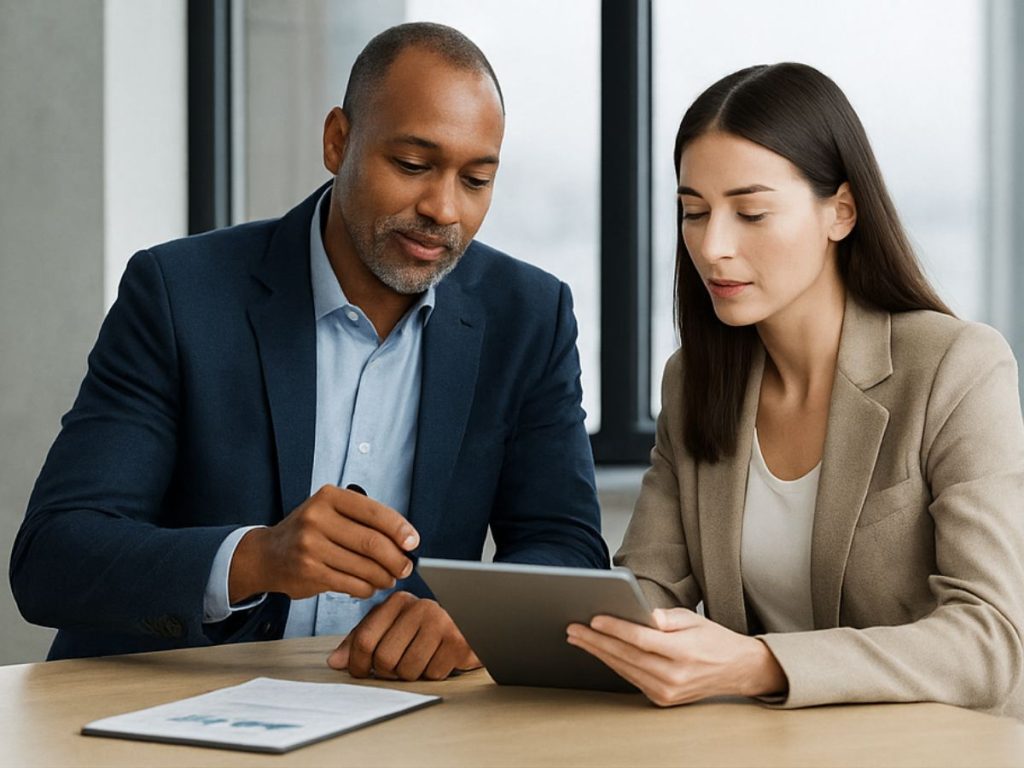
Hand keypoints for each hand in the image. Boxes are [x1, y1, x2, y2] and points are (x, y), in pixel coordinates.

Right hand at [228, 485, 418, 601]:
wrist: (267, 554)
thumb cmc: (309, 532)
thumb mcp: (331, 512)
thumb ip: (364, 520)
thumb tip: (405, 540)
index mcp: (329, 497)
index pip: (374, 512)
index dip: (400, 529)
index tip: (413, 542)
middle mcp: (317, 518)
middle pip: (372, 543)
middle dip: (396, 559)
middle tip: (405, 568)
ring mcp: (310, 546)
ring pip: (364, 567)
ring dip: (384, 577)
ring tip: (389, 579)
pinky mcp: (309, 572)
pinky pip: (351, 584)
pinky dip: (366, 588)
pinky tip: (368, 586)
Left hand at [327, 591, 480, 680]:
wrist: (475, 621)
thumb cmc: (425, 628)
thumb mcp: (391, 626)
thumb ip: (361, 640)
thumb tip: (335, 662)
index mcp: (398, 601)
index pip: (364, 640)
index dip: (357, 664)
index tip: (362, 671)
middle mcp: (420, 607)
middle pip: (384, 660)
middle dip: (388, 672)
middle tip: (398, 666)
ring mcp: (442, 623)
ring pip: (408, 671)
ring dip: (412, 674)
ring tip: (421, 659)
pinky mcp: (459, 642)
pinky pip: (432, 675)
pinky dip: (433, 673)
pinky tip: (440, 658)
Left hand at [566, 608, 786, 706]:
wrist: (735, 670)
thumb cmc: (713, 640)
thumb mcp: (693, 619)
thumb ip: (667, 618)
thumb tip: (643, 614)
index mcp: (684, 652)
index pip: (642, 639)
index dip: (616, 628)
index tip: (594, 618)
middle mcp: (674, 676)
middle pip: (627, 656)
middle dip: (596, 641)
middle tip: (574, 628)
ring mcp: (667, 691)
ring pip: (625, 669)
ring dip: (599, 653)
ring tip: (579, 638)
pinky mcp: (662, 699)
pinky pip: (631, 679)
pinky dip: (614, 664)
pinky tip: (599, 651)